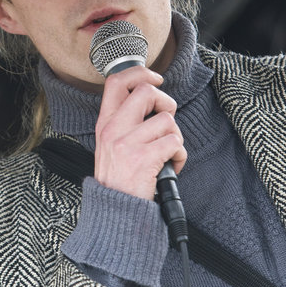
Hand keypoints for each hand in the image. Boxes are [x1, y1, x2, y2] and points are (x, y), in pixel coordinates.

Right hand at [94, 66, 186, 200]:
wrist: (116, 213)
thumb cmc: (119, 179)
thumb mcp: (110, 145)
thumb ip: (124, 121)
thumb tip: (151, 97)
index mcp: (105, 123)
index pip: (116, 82)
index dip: (139, 73)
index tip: (155, 79)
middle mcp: (113, 129)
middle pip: (146, 91)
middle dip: (165, 103)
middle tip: (165, 120)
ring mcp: (127, 143)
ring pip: (166, 120)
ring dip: (174, 137)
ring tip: (167, 153)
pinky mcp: (143, 158)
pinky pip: (174, 142)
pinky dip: (180, 155)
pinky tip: (170, 166)